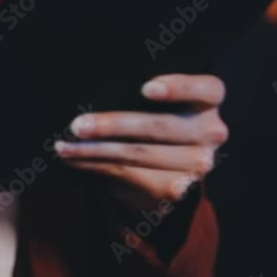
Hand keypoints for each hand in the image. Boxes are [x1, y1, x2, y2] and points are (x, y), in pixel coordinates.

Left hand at [55, 74, 228, 210]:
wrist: (160, 167)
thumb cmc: (150, 116)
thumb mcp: (154, 101)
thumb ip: (139, 94)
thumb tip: (94, 90)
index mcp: (209, 99)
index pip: (206, 89)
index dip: (178, 88)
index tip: (145, 89)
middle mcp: (211, 131)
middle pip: (162, 127)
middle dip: (114, 125)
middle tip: (78, 125)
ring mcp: (198, 164)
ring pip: (139, 154)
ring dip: (94, 150)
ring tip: (65, 145)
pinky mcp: (177, 188)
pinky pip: (129, 174)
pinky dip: (96, 165)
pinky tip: (74, 159)